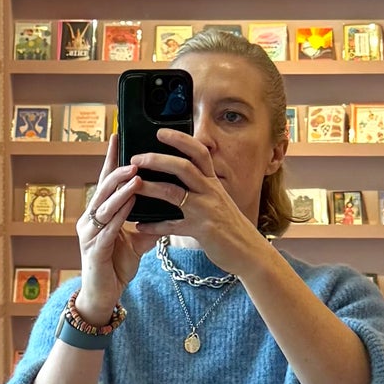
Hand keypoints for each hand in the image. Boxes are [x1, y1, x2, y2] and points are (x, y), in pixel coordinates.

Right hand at [72, 136, 166, 318]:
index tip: (117, 136)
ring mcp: (89, 235)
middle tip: (133, 157)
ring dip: (120, 192)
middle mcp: (90, 220)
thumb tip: (168, 209)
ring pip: (103, 207)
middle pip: (102, 190)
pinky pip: (107, 231)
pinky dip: (119, 218)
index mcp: (99, 214)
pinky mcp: (94, 252)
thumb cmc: (116, 266)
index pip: (106, 182)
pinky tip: (129, 209)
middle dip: (117, 172)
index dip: (110, 159)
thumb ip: (148, 224)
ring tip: (134, 178)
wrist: (104, 296)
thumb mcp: (137, 242)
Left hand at [127, 128, 271, 279]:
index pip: (199, 152)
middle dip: (157, 159)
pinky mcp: (202, 230)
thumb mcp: (219, 201)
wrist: (250, 252)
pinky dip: (155, 225)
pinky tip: (140, 225)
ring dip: (150, 187)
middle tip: (136, 158)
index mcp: (213, 182)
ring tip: (133, 186)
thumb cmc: (231, 227)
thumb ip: (202, 188)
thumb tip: (182, 176)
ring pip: (174, 192)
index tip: (160, 132)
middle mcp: (211, 192)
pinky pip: (173, 226)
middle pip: (183, 167)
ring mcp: (206, 210)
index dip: (180, 139)